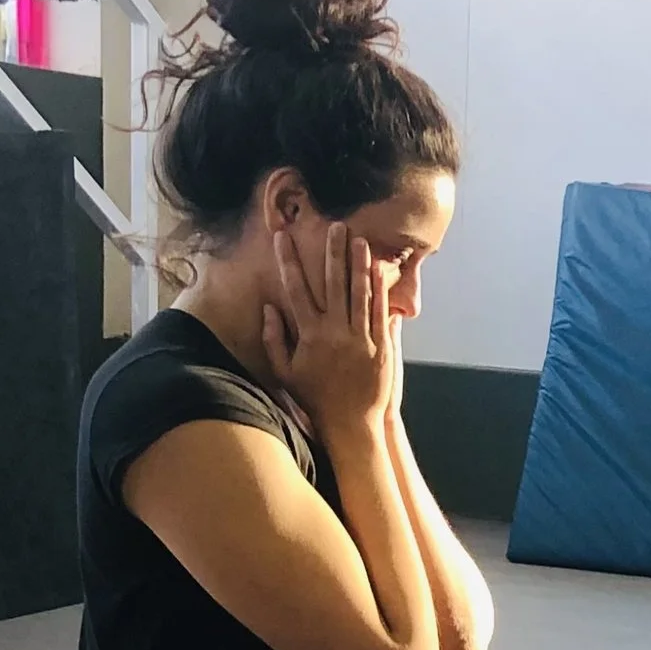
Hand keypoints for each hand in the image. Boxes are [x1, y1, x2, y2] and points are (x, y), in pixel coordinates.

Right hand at [264, 218, 392, 444]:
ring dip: (359, 264)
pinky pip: (379, 312)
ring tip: (359, 240)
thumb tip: (269, 308)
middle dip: (332, 252)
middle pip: (333, 283)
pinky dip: (379, 290)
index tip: (283, 238)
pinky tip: (378, 271)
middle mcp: (334, 332)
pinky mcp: (381, 346)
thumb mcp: (285, 372)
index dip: (289, 262)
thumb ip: (274, 340)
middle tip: (335, 226)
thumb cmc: (315, 398)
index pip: (296, 289)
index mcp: (309, 335)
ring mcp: (360, 338)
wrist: (351, 423)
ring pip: (359, 293)